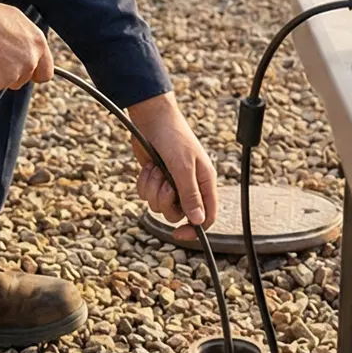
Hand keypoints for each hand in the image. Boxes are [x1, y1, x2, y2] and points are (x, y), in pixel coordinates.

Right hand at [0, 0, 53, 94]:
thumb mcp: (14, 19)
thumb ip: (26, 39)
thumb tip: (26, 47)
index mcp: (37, 43)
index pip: (45, 72)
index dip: (34, 72)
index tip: (26, 72)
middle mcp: (28, 61)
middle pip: (23, 79)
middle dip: (10, 72)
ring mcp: (10, 76)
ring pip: (3, 83)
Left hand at [125, 94, 217, 240]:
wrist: (151, 118)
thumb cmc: (173, 137)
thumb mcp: (183, 167)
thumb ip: (190, 194)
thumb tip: (198, 221)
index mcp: (204, 182)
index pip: (206, 216)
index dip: (195, 229)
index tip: (178, 234)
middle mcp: (189, 185)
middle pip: (178, 214)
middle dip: (165, 201)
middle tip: (165, 182)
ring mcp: (171, 182)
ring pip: (159, 205)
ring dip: (153, 189)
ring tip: (156, 170)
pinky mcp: (155, 178)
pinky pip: (146, 194)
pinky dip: (144, 183)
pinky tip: (148, 167)